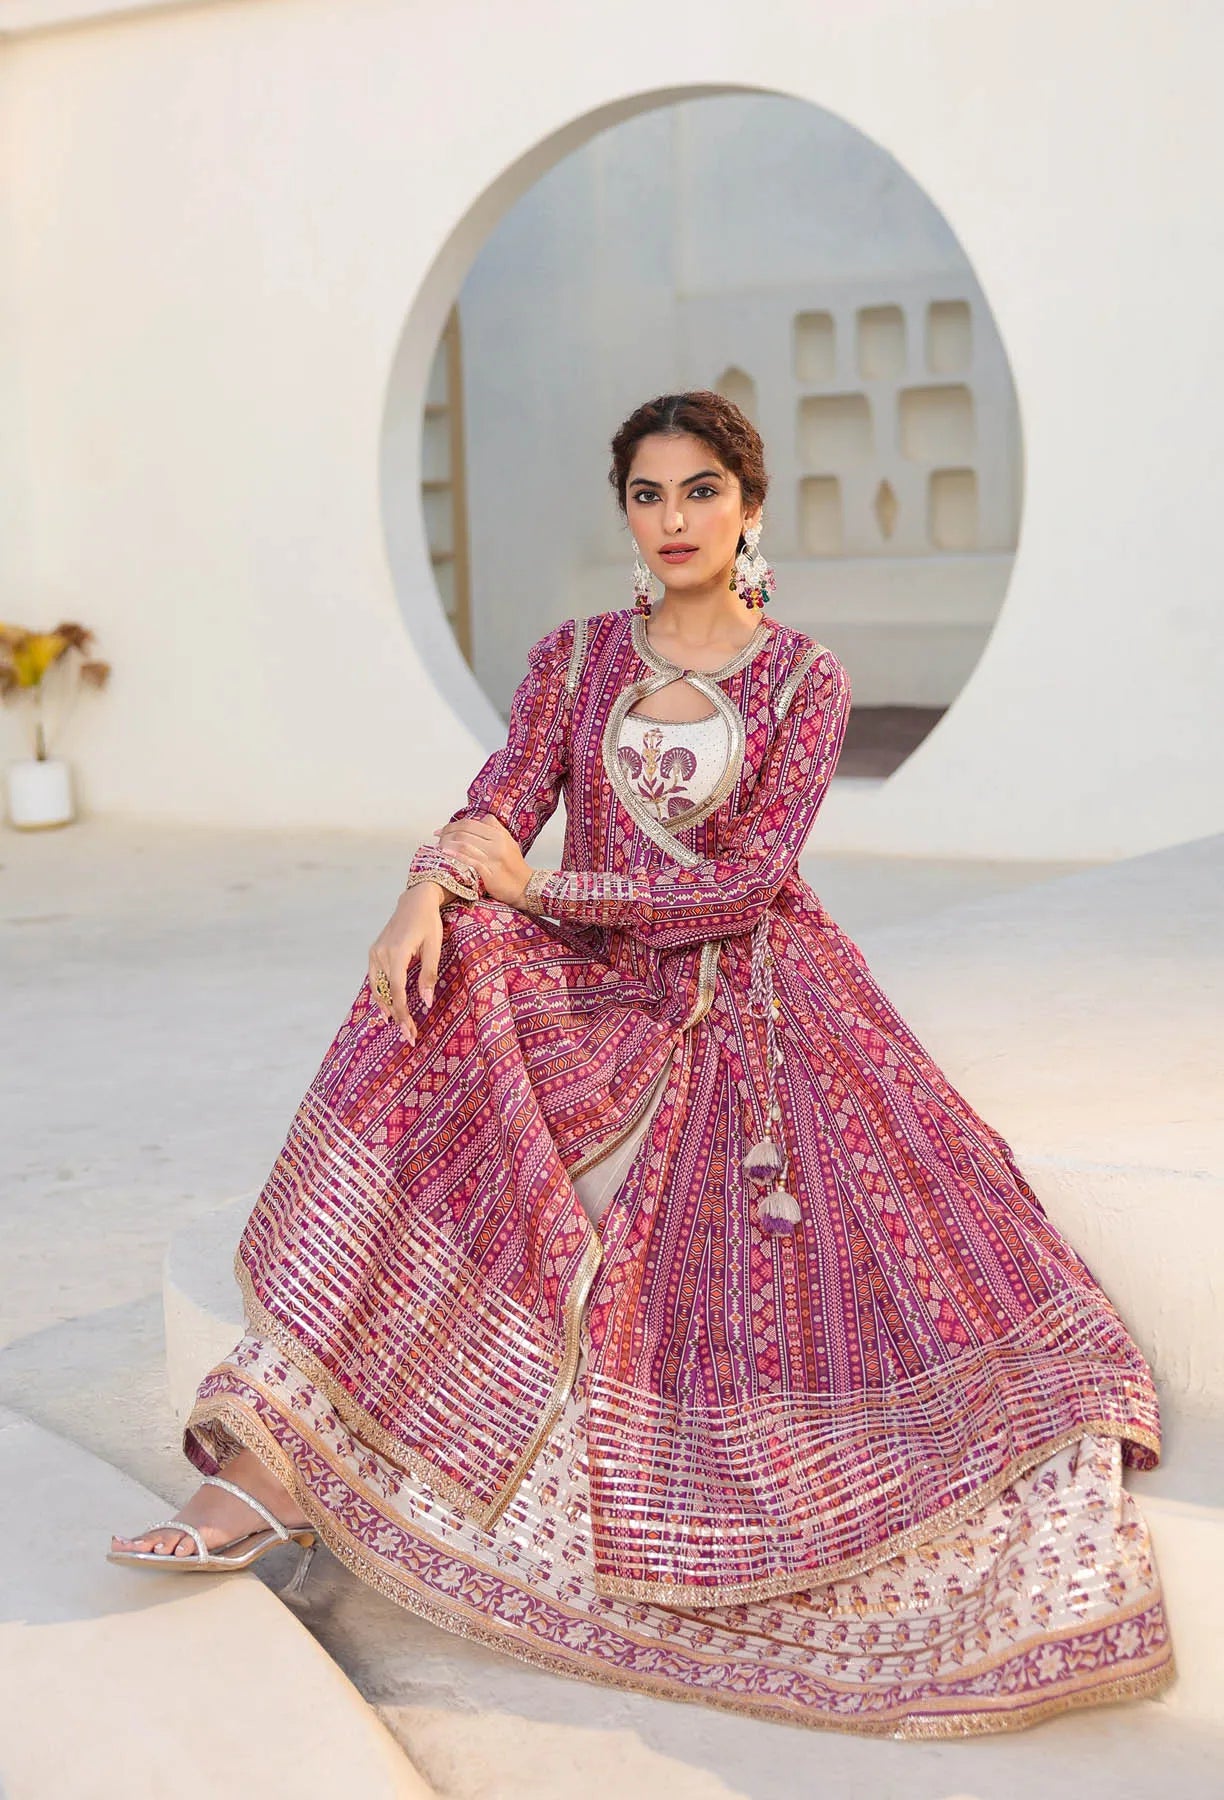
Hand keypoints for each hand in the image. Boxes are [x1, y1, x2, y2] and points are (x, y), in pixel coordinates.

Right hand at [368, 883, 444, 1044]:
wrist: (415, 900)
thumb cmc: (429, 922)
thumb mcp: (434, 948)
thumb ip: (428, 975)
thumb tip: (425, 1002)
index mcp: (397, 953)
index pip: (397, 991)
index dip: (403, 1014)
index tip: (410, 1031)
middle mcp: (381, 954)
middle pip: (386, 993)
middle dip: (396, 1016)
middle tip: (408, 1035)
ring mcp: (374, 952)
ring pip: (377, 988)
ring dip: (386, 1008)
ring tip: (398, 1024)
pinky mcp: (374, 951)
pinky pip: (374, 979)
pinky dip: (380, 994)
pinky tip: (387, 1007)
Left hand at [436, 813, 533, 907]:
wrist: (525, 886)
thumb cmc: (515, 865)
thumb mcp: (508, 841)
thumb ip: (495, 828)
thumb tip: (480, 818)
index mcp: (499, 834)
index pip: (470, 823)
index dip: (453, 824)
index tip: (442, 829)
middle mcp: (496, 844)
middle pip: (465, 832)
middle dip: (447, 833)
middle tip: (437, 838)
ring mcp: (492, 858)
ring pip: (465, 845)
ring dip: (448, 844)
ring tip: (439, 847)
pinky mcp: (489, 873)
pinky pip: (469, 862)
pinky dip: (455, 857)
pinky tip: (446, 855)